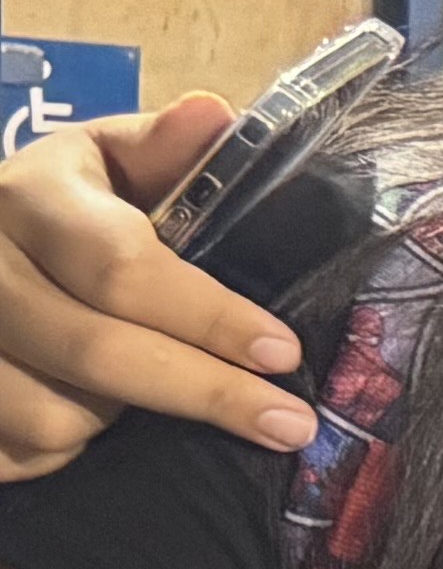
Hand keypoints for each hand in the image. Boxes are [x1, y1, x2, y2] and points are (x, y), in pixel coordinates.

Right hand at [0, 96, 315, 479]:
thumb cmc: (66, 206)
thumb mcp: (107, 159)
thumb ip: (163, 148)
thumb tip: (213, 114)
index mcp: (26, 197)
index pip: (119, 265)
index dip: (207, 316)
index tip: (283, 352)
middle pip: (94, 350)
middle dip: (204, 392)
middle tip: (290, 425)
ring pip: (50, 414)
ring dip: (121, 421)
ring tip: (159, 398)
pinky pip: (15, 454)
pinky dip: (65, 450)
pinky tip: (93, 421)